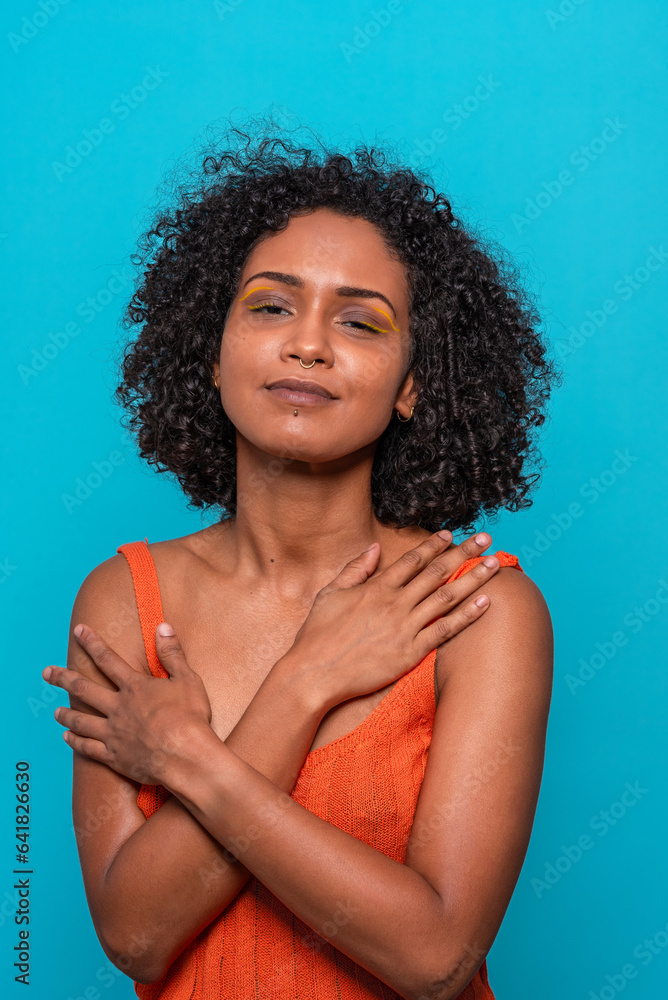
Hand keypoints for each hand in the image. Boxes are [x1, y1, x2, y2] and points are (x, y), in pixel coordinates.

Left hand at [42, 623, 211, 785]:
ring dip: (66, 714)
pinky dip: (75, 742)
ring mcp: (113, 733)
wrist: (185, 756)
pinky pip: (88, 748)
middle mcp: (118, 708)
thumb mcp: (187, 679)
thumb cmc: (190, 717)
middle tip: (46, 673)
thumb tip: (162, 627)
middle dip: (63, 678)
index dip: (92, 642)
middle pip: (84, 690)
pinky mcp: (114, 756)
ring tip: (55, 711)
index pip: (108, 659)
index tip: (78, 630)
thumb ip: (172, 653)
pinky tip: (67, 738)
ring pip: (81, 721)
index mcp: (135, 687)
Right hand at [285, 530, 499, 710]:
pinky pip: (446, 630)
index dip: (434, 545)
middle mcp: (395, 603)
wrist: (315, 673)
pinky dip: (468, 615)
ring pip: (447, 597)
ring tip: (494, 564)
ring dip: (474, 578)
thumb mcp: (330, 593)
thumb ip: (355, 569)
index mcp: (376, 587)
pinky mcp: (411, 652)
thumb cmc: (318, 635)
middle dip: (463, 552)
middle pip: (437, 572)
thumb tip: (375, 548)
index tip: (451, 534)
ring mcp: (404, 627)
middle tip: (485, 539)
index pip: (412, 560)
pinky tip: (486, 602)